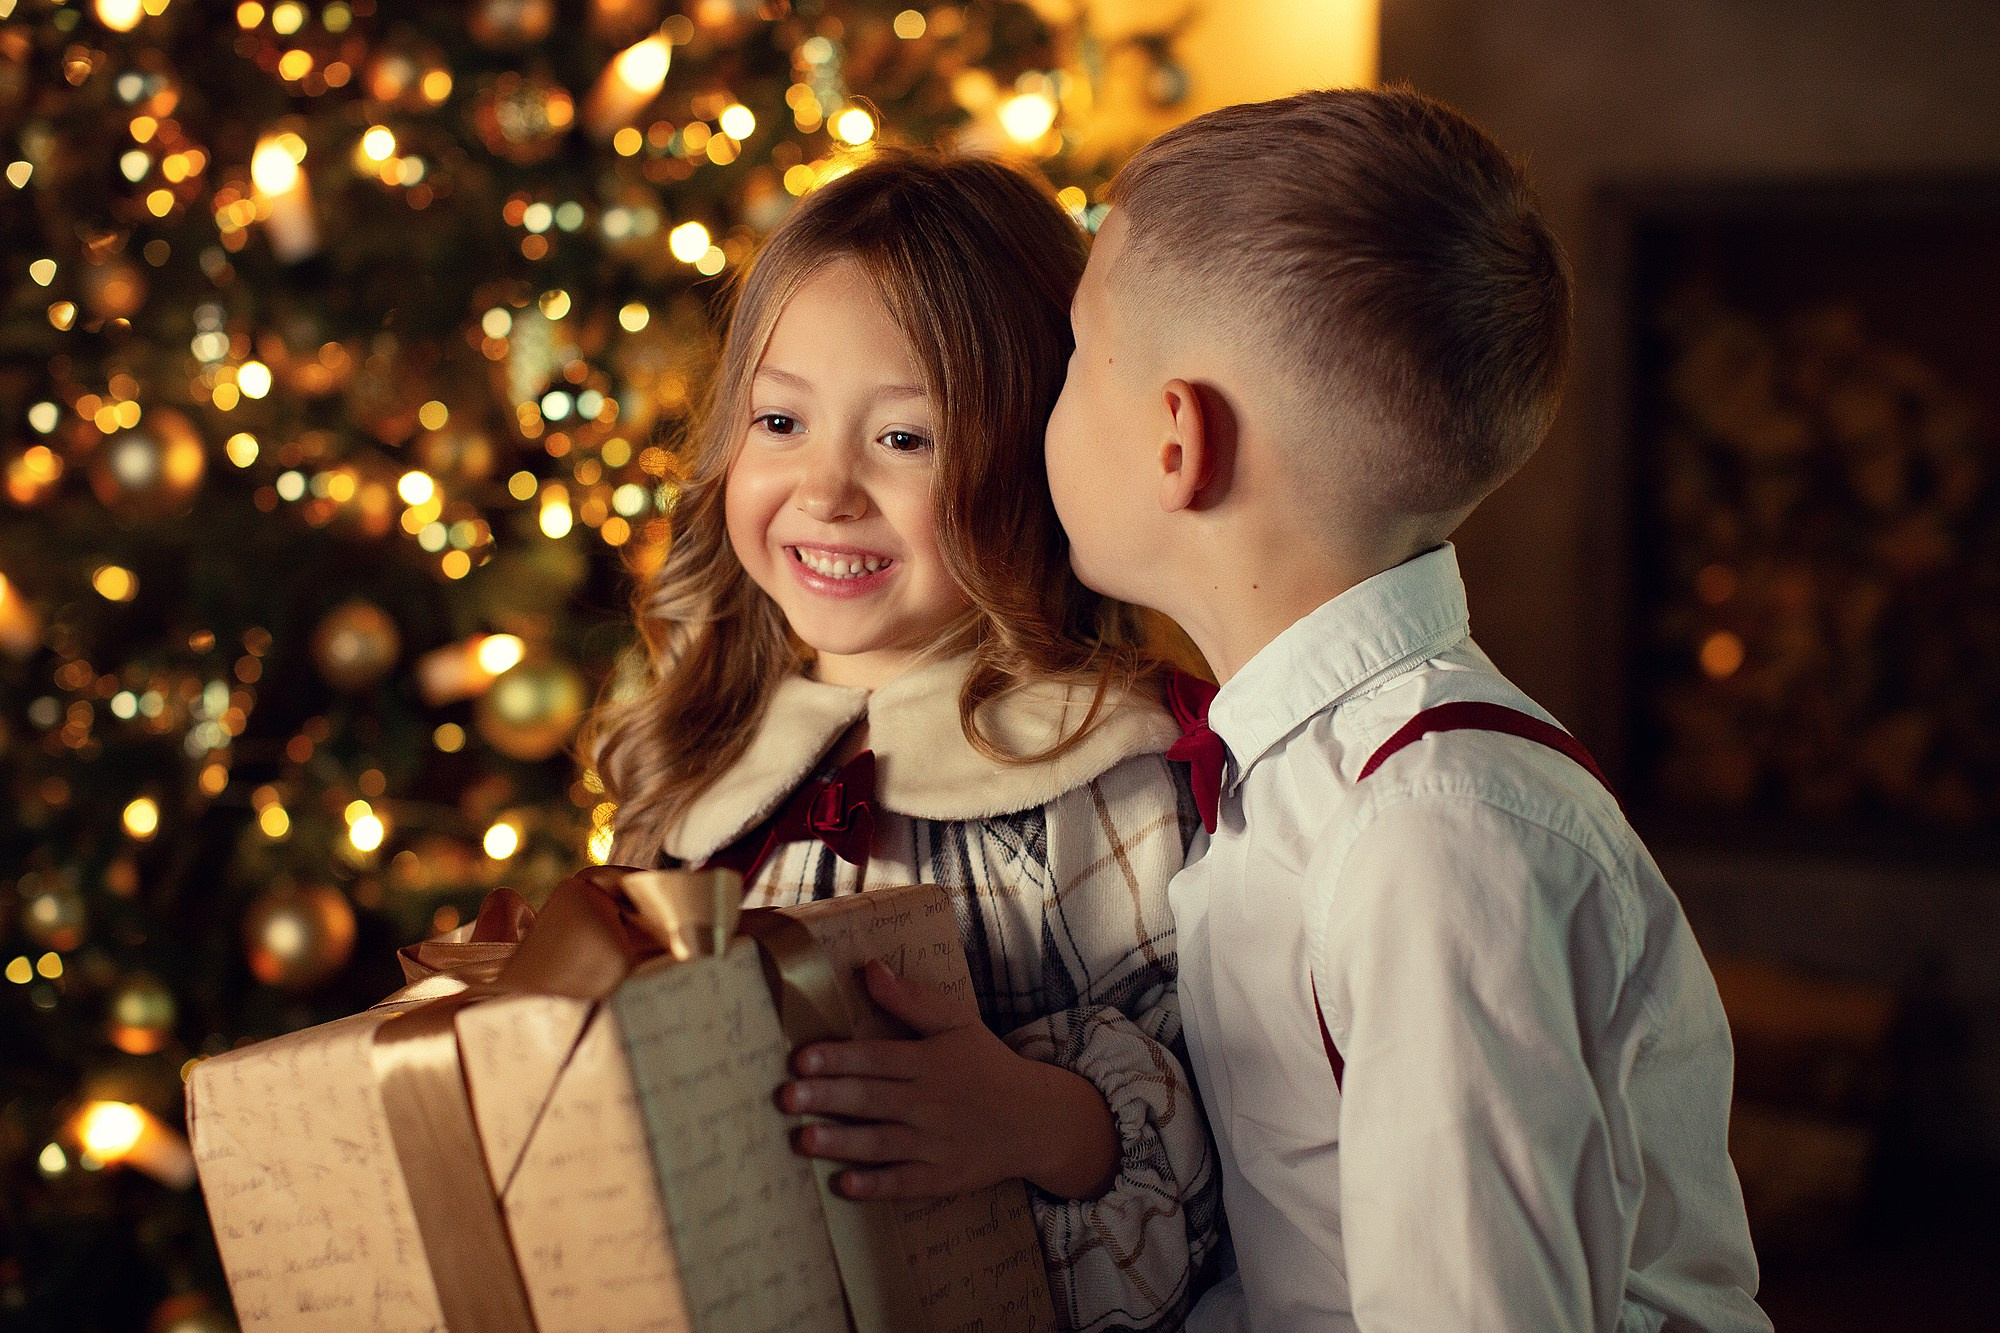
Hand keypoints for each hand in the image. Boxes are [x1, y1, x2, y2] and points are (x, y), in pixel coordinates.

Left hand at [779, 959, 1118, 1201]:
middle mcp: (929, 1103)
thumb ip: (911, 999)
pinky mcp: (941, 1177)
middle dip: (827, 1098)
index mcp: (929, 1062)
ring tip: (804, 1140)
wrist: (1035, 1120)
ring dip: (841, 1142)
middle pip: (870, 1099)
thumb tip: (869, 968)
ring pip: (881, 1142)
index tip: (802, 1059)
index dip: (838, 1059)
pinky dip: (876, 1185)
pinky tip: (844, 1184)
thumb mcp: (957, 1023)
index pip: (876, 1059)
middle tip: (787, 1098)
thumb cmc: (987, 1065)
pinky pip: (903, 1183)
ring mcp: (934, 1143)